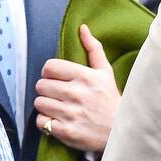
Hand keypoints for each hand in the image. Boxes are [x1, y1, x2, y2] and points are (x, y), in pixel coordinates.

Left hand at [34, 24, 119, 151]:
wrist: (121, 132)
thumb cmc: (111, 100)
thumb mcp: (106, 72)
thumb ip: (93, 49)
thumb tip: (82, 28)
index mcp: (85, 77)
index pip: (49, 67)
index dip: (49, 73)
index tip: (56, 79)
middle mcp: (77, 94)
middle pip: (41, 85)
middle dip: (47, 90)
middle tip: (58, 94)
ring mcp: (71, 114)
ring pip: (39, 103)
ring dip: (46, 105)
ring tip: (58, 107)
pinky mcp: (66, 131)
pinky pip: (41, 121)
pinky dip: (46, 122)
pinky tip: (57, 120)